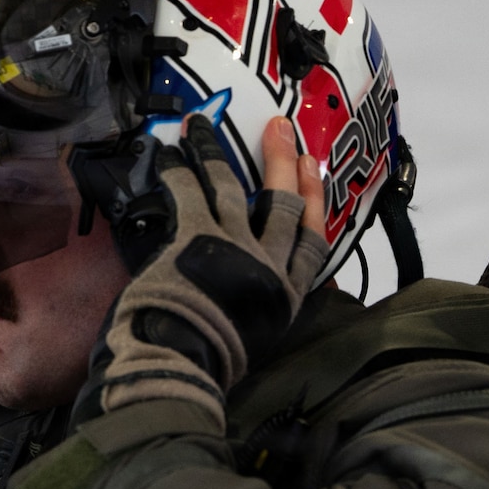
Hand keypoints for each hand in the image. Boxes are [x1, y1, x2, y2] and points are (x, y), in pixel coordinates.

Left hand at [76, 117, 326, 423]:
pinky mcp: (200, 237)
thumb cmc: (207, 365)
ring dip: (220, 152)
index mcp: (286, 296)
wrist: (181, 364)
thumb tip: (256, 304)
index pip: (312, 240)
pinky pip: (193, 193)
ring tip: (205, 124)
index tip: (313, 169)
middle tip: (281, 128)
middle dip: (284, 163)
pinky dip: (182, 169)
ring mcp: (237, 248)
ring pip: (236, 189)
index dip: (314, 200)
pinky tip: (174, 150)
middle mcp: (270, 267)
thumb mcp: (251, 343)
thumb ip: (257, 312)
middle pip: (284, 206)